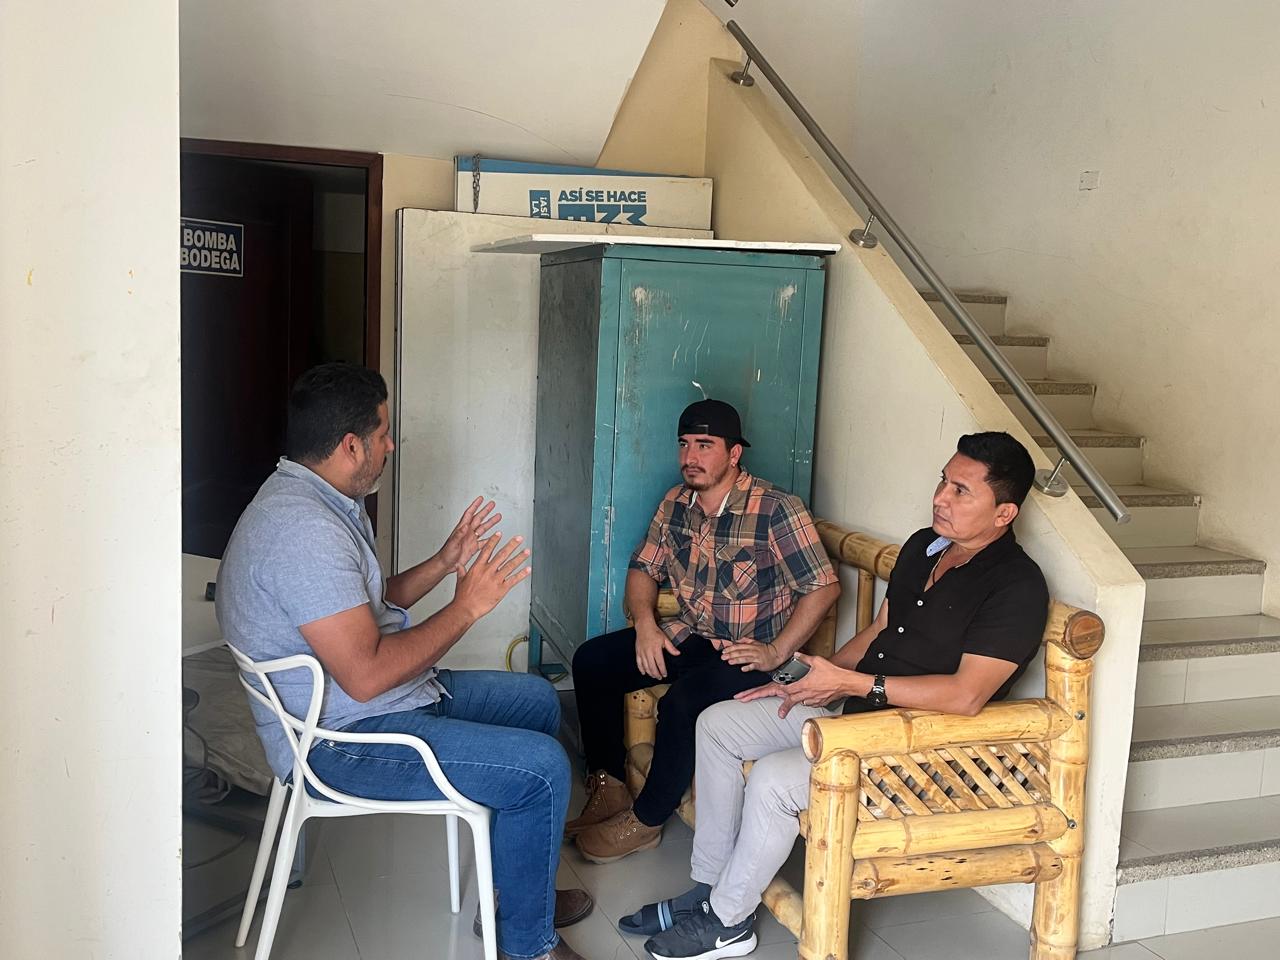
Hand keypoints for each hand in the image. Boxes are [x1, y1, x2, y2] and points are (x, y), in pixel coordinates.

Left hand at [437, 497, 501, 569]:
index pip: (469, 514)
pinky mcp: (473, 547)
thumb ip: (459, 534)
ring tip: (497, 516)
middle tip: (492, 504)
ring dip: (490, 522)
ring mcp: (471, 540)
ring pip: (483, 528)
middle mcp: (467, 533)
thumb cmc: (446, 554)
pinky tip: (495, 536)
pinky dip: (490, 539)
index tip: (480, 499)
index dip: (475, 506)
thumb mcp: (452, 543)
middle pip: (478, 518)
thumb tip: (465, 526)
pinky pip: (484, 541)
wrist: (446, 564)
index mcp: (462, 529)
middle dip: (485, 511)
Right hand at [451, 532, 530, 620]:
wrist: (466, 608)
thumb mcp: (460, 580)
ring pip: (510, 565)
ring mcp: (496, 579)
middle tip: (519, 539)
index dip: (494, 541)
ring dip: (519, 557)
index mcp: (478, 567)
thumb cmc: (463, 596)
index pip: (487, 550)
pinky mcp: (502, 589)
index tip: (500, 534)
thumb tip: (459, 566)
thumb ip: (461, 571)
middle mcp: (488, 571)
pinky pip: (514, 579)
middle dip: (512, 545)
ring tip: (526, 551)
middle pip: (502, 554)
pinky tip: (528, 569)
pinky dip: (522, 574)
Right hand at [635, 621, 678, 679]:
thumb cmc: (655, 632)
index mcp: (656, 649)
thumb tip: (678, 653)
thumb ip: (671, 648)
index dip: (662, 670)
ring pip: (645, 666)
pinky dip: (641, 669)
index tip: (665, 675)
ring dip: (650, 673)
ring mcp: (642, 653)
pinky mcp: (638, 652)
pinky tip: (644, 673)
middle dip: (656, 674)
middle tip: (660, 678)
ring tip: (654, 676)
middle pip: (652, 667)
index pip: (660, 663)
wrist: (644, 627)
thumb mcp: (665, 639)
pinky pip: (638, 663)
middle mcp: (648, 652)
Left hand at [720, 640, 785, 673]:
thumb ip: (745, 641)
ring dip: (737, 660)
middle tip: (723, 657)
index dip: (730, 648)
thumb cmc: (765, 649)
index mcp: (751, 646)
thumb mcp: (755, 642)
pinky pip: (754, 666)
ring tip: (730, 662)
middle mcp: (753, 651)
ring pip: (745, 658)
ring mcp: (757, 658)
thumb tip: (737, 640)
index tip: (723, 651)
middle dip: (731, 654)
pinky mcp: (760, 665)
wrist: (776, 654)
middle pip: (740, 652)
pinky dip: (748, 667)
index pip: (738, 646)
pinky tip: (743, 669)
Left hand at [736, 654, 850, 717]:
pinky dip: (802, 698)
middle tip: (742, 700)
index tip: (744, 696)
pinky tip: (806, 694)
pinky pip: (804, 700)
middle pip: (777, 698)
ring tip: (779, 712)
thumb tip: (796, 653)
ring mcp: (808, 700)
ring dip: (786, 703)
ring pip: (793, 701)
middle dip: (757, 698)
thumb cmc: (832, 673)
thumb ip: (804, 658)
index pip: (774, 690)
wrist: (847, 684)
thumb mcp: (816, 661)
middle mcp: (801, 694)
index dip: (757, 693)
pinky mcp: (815, 703)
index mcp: (798, 685)